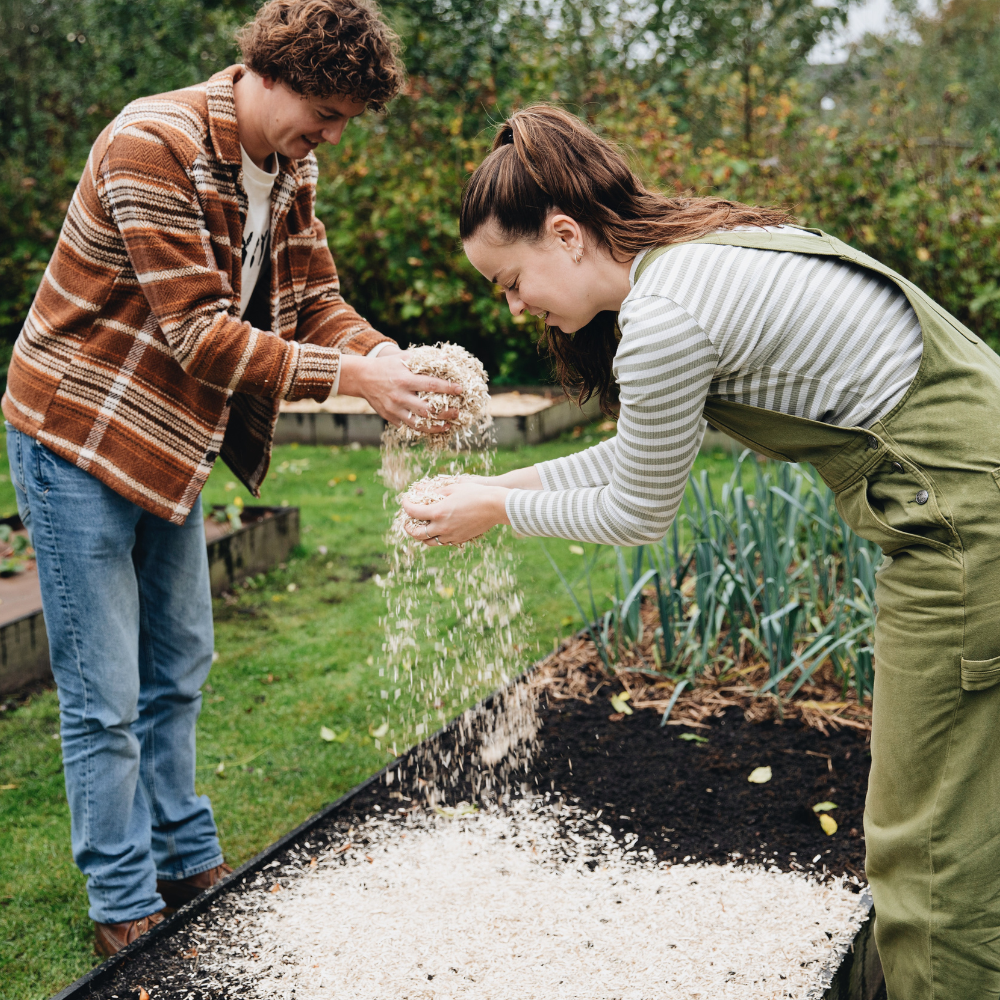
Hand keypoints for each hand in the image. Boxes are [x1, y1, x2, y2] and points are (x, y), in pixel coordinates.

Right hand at [338, 350, 460, 432]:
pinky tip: (432, 428)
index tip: (460, 389)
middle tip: (457, 412)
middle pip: (427, 409)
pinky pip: (408, 427)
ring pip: (418, 424)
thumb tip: (446, 359)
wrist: (362, 378)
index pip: (431, 385)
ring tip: (448, 426)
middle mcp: (400, 396)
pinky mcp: (390, 417)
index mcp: (405, 379)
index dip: (447, 388)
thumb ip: (424, 358)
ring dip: (435, 426)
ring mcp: (394, 409)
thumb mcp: (403, 357)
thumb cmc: (387, 366)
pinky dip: (421, 429)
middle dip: (445, 412)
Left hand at [402, 482, 510, 545]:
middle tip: (407, 521)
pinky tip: (438, 529)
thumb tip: (418, 491)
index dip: (405, 505)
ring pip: (429, 542)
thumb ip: (433, 491)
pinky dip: (436, 537)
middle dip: (408, 527)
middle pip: (417, 534)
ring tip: (422, 528)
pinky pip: (443, 542)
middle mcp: (442, 527)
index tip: (405, 501)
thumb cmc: (475, 494)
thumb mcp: (452, 488)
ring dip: (422, 535)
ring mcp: (451, 535)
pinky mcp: (460, 539)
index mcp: (438, 512)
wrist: (496, 506)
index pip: (413, 512)